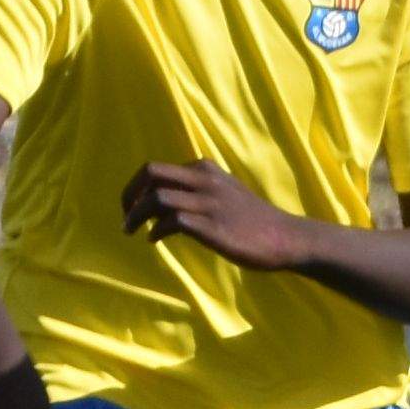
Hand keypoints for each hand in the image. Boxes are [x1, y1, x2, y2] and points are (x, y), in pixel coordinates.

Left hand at [122, 161, 304, 270]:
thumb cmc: (253, 220)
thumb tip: (164, 202)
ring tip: (131, 230)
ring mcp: (208, 203)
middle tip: (124, 216)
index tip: (131, 206)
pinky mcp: (212, 227)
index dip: (136, 187)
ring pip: (157, 197)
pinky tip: (154, 240)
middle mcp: (205, 180)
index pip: (157, 168)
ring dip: (136, 215)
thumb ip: (199, 189)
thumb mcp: (225, 192)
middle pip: (151, 172)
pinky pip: (172, 221)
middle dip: (128, 194)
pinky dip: (156, 230)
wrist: (285, 237)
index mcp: (205, 169)